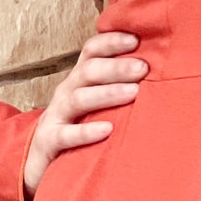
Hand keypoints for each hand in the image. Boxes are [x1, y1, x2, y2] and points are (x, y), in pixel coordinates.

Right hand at [22, 30, 146, 200]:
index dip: (111, 41)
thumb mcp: (96, 104)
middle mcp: (67, 92)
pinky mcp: (49, 140)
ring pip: (78, 98)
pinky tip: (107, 130)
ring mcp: (56, 116)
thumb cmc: (80, 127)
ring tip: (133, 93)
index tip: (136, 39)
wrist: (38, 161)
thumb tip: (162, 71)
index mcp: (79, 79)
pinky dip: (86, 132)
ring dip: (107, 93)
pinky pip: (66, 135)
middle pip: (88, 71)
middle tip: (143, 68)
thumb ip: (119, 88)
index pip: (91, 51)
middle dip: (116, 67)